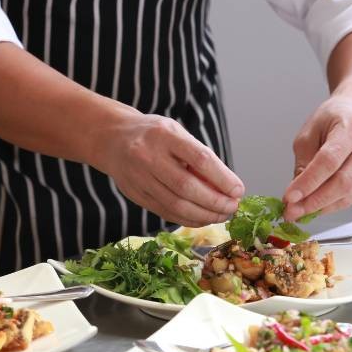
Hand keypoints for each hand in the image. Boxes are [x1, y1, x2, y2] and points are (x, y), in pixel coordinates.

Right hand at [93, 113, 244, 226]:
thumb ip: (198, 156)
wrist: (112, 139)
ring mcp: (139, 177)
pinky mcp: (135, 195)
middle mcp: (148, 156)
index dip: (222, 178)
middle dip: (215, 202)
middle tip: (233, 207)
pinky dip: (188, 219)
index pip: (199, 159)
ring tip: (222, 215)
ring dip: (204, 215)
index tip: (238, 190)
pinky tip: (202, 218)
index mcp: (165, 135)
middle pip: (187, 187)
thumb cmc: (154, 135)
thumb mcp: (176, 133)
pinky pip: (165, 213)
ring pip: (175, 205)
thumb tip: (228, 186)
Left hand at [282, 96, 351, 220]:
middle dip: (315, 201)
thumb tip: (296, 192)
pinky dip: (329, 205)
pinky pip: (350, 197)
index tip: (289, 197)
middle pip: (344, 182)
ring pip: (348, 194)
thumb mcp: (311, 130)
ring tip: (298, 212)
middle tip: (292, 211)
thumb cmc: (335, 117)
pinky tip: (312, 206)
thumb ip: (304, 160)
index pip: (329, 160)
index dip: (308, 182)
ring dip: (320, 207)